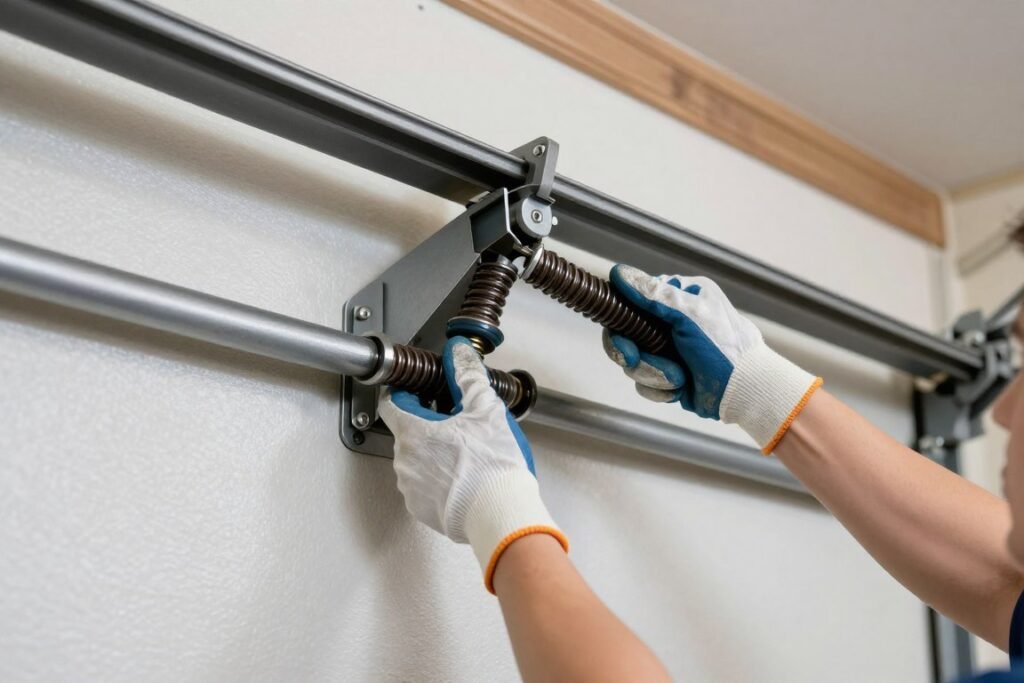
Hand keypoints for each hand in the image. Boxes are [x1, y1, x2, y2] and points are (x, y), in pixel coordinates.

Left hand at [378, 337, 567, 591]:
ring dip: (434, 453)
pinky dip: (440, 479)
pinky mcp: (422, 510)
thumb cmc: (493, 466)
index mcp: (413, 432)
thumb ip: (467, 375)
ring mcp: (411, 488)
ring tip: (466, 453)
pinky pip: (425, 486)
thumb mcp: (486, 408)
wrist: (501, 515)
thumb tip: (458, 352)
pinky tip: (465, 476)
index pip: (392, 402)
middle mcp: (404, 461)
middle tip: (457, 421)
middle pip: (408, 432)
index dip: (407, 392)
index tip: (420, 390)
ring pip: (416, 460)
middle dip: (429, 424)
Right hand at [604, 265, 821, 452]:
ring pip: (633, 361)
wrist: (745, 391)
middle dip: (632, 352)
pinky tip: (679, 388)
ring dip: (650, 373)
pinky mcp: (668, 375)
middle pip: (625, 334)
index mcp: (680, 297)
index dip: (622, 318)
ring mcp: (668, 349)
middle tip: (633, 360)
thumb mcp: (690, 315)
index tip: (621, 331)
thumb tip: (620, 273)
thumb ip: (654, 295)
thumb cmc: (725, 349)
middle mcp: (672, 320)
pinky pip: (644, 383)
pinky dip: (659, 390)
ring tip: (677, 378)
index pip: (633, 299)